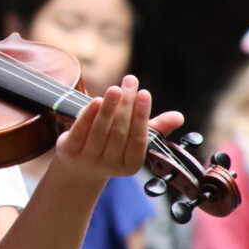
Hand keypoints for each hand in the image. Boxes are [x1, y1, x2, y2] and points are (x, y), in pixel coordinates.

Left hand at [55, 75, 183, 180]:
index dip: (141, 115)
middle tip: (131, 81)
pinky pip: (81, 131)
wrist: (78, 167)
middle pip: (120, 132)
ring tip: (115, 88)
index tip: (145, 93)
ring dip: (109, 108)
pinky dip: (88, 115)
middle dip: (126, 104)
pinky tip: (96, 100)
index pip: (139, 139)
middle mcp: (110, 166)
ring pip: (101, 131)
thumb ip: (155, 128)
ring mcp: (88, 160)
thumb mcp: (133, 140)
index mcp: (131, 165)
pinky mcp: (70, 152)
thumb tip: (179, 117)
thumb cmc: (113, 147)